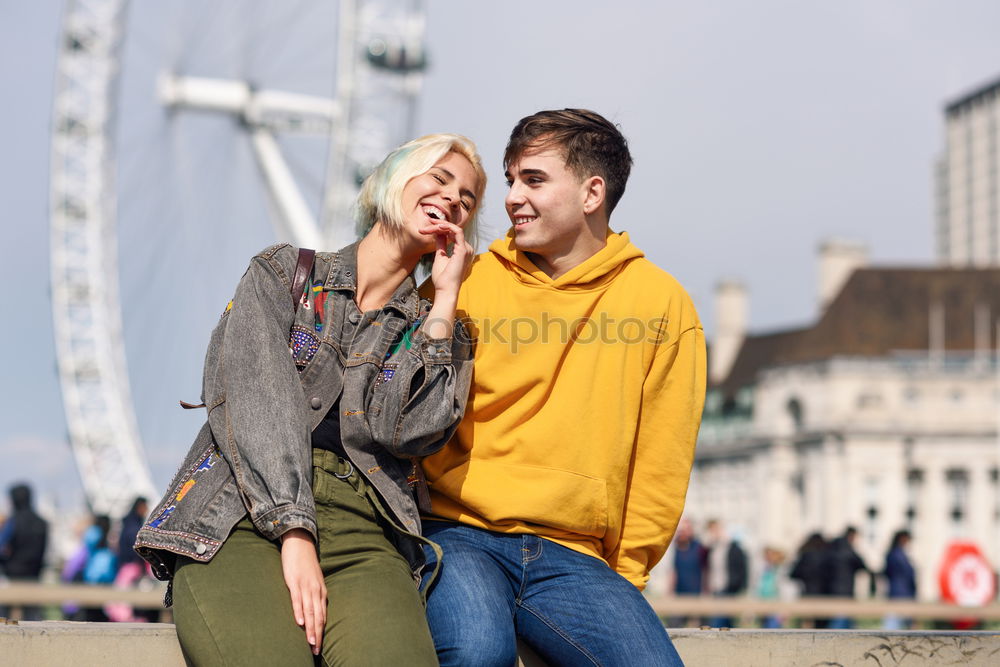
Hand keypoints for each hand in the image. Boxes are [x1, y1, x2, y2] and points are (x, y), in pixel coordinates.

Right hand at [280, 529, 325, 655]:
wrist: (300, 543)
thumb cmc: (305, 564)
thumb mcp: (313, 581)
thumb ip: (313, 595)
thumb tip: (313, 612)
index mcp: (321, 591)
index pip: (322, 616)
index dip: (321, 632)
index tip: (319, 647)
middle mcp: (316, 590)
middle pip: (318, 617)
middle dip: (318, 635)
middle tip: (316, 651)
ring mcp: (306, 586)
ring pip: (310, 611)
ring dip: (311, 628)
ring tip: (310, 642)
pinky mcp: (295, 582)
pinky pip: (297, 599)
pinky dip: (299, 612)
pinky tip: (300, 622)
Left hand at [419, 221, 472, 296]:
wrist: (446, 290)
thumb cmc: (443, 278)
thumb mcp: (440, 257)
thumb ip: (441, 245)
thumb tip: (438, 234)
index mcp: (462, 251)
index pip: (452, 234)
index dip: (440, 228)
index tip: (428, 228)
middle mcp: (467, 249)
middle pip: (453, 230)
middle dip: (439, 225)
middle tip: (427, 221)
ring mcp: (466, 249)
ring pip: (454, 229)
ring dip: (441, 225)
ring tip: (429, 224)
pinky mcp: (463, 250)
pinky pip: (457, 232)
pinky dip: (448, 227)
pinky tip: (438, 226)